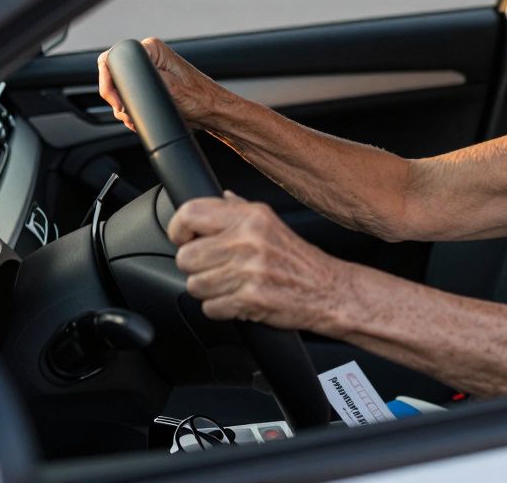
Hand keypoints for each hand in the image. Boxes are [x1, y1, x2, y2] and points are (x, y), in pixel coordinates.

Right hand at [97, 37, 231, 130]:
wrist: (212, 112)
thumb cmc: (200, 100)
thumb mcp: (169, 89)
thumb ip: (143, 82)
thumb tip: (123, 85)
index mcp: (152, 49)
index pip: (112, 60)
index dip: (109, 84)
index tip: (118, 103)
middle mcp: (149, 57)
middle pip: (113, 77)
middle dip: (118, 100)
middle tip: (129, 113)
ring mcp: (149, 71)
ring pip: (119, 91)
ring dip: (125, 108)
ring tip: (139, 118)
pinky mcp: (150, 85)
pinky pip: (129, 97)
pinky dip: (132, 110)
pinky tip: (142, 119)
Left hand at [168, 192, 344, 329]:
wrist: (328, 290)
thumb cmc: (299, 260)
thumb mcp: (272, 223)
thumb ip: (241, 210)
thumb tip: (222, 198)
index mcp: (251, 217)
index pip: (191, 213)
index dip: (178, 229)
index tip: (183, 239)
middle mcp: (249, 240)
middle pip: (186, 257)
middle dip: (195, 268)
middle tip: (214, 268)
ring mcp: (249, 271)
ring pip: (195, 286)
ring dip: (208, 291)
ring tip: (230, 285)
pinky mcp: (251, 299)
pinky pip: (211, 308)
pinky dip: (221, 309)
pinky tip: (238, 300)